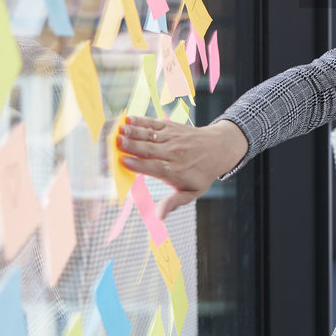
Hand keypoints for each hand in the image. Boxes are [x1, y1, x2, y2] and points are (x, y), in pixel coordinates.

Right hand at [118, 115, 247, 218]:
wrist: (219, 148)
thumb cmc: (201, 173)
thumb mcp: (192, 192)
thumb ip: (174, 202)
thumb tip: (159, 217)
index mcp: (176, 171)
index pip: (155, 167)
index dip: (139, 164)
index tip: (123, 161)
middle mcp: (174, 153)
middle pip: (150, 149)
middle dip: (132, 145)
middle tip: (116, 142)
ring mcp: (173, 138)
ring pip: (151, 135)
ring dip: (134, 131)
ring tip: (119, 129)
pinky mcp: (171, 127)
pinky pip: (155, 123)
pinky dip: (142, 121)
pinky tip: (128, 118)